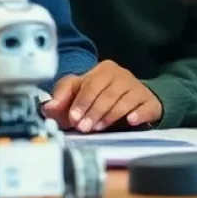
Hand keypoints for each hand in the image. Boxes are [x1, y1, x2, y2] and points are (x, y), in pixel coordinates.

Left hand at [43, 61, 161, 132]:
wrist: (135, 100)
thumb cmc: (102, 97)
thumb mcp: (80, 94)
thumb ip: (63, 98)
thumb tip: (47, 107)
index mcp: (102, 70)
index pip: (90, 84)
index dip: (80, 102)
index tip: (73, 119)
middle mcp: (120, 74)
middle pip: (106, 92)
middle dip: (93, 111)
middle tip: (84, 128)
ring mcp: (136, 87)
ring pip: (123, 100)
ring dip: (110, 115)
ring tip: (99, 128)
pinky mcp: (149, 101)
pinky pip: (144, 106)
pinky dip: (137, 114)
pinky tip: (130, 121)